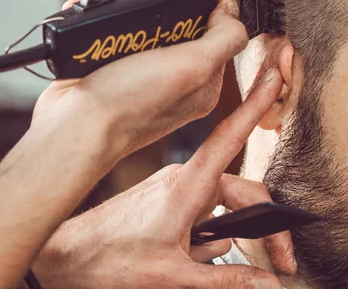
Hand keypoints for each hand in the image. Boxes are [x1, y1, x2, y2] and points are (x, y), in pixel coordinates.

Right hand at [32, 0, 247, 165]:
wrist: (72, 127)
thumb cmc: (130, 103)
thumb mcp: (193, 67)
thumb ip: (223, 38)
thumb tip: (232, 12)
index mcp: (201, 81)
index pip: (214, 33)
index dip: (202, 4)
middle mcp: (172, 77)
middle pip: (173, 21)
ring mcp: (138, 73)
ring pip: (136, 23)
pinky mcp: (107, 70)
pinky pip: (106, 32)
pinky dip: (94, 15)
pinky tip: (80, 7)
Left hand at [33, 65, 293, 287]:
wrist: (67, 259)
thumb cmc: (110, 261)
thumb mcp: (174, 276)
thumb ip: (226, 279)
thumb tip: (266, 284)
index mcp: (186, 188)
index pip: (230, 138)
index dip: (255, 106)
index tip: (272, 78)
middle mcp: (184, 180)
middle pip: (240, 190)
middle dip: (263, 224)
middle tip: (280, 259)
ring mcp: (175, 187)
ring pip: (222, 203)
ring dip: (230, 234)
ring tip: (217, 264)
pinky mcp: (167, 197)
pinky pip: (204, 209)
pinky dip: (208, 234)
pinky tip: (194, 254)